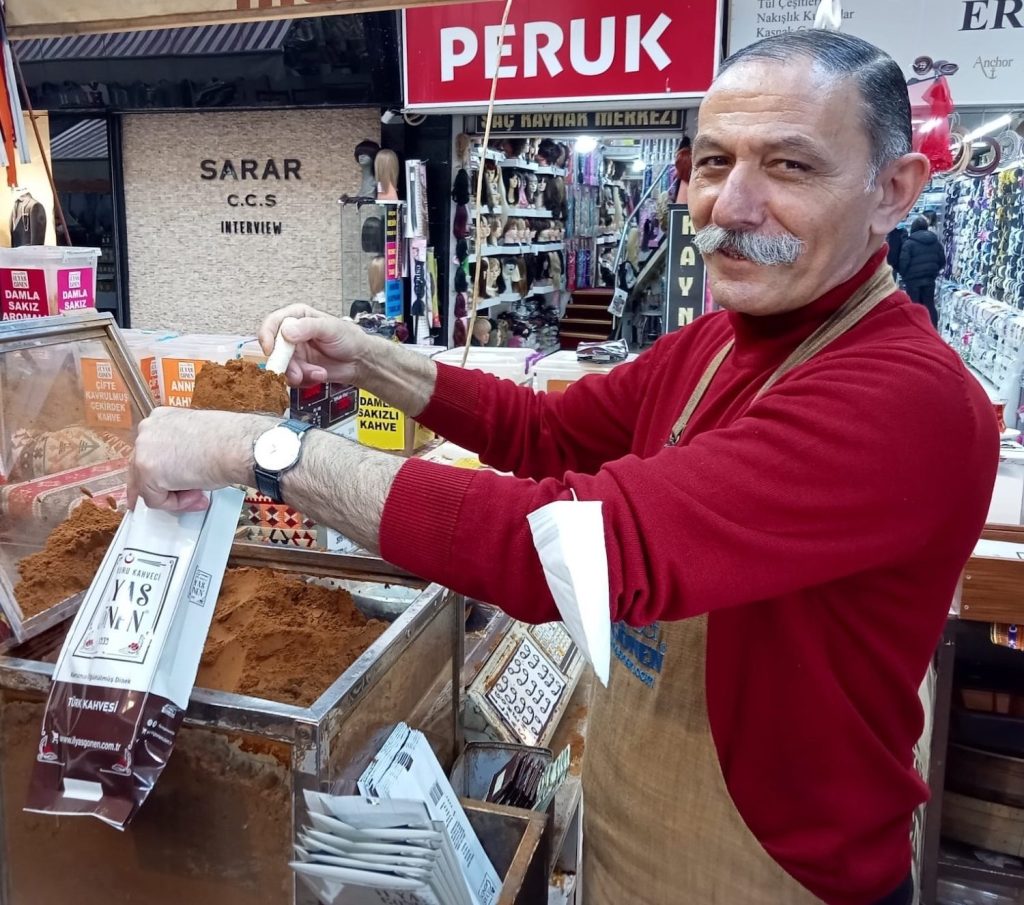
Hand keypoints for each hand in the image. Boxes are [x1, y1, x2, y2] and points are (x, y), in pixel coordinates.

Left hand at [129, 408, 265, 511]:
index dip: (166, 470)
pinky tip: (196, 494)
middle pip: (143, 469)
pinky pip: (155, 499)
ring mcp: (143, 451)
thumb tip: (183, 468)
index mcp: (160, 418)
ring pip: (148, 486)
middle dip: (165, 486)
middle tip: (187, 494)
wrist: (236, 445)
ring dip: (174, 495)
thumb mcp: (199, 438)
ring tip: (199, 494)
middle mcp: (147, 431)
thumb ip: (182, 449)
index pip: (151, 451)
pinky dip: (176, 504)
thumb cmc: (229, 440)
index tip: (177, 481)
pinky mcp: (147, 472)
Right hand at [259, 305, 372, 387]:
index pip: (273, 323)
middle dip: (286, 364)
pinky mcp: (299, 369)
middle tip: (298, 374)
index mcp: (297, 317)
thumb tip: (286, 332)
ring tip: (319, 373)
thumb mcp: (331, 328)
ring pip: (283, 367)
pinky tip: (320, 375)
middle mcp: (292, 335)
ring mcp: (295, 354)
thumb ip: (309, 327)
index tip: (270, 350)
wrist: (360, 361)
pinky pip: (292, 379)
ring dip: (300, 374)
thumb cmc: (349, 338)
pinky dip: (306, 380)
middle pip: (274, 350)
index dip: (267, 336)